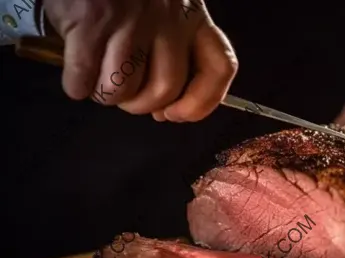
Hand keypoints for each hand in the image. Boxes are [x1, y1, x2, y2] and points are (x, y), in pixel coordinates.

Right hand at [44, 0, 237, 121]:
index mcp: (193, 16)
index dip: (203, 102)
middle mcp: (168, 18)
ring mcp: (130, 19)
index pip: (220, 67)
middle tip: (126, 98)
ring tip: (99, 82)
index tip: (177, 114)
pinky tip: (78, 76)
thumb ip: (177, 51)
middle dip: (141, 106)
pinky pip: (86, 80)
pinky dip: (78, 87)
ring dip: (107, 96)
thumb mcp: (167, 10)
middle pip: (165, 89)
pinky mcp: (92, 22)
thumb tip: (167, 109)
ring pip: (124, 89)